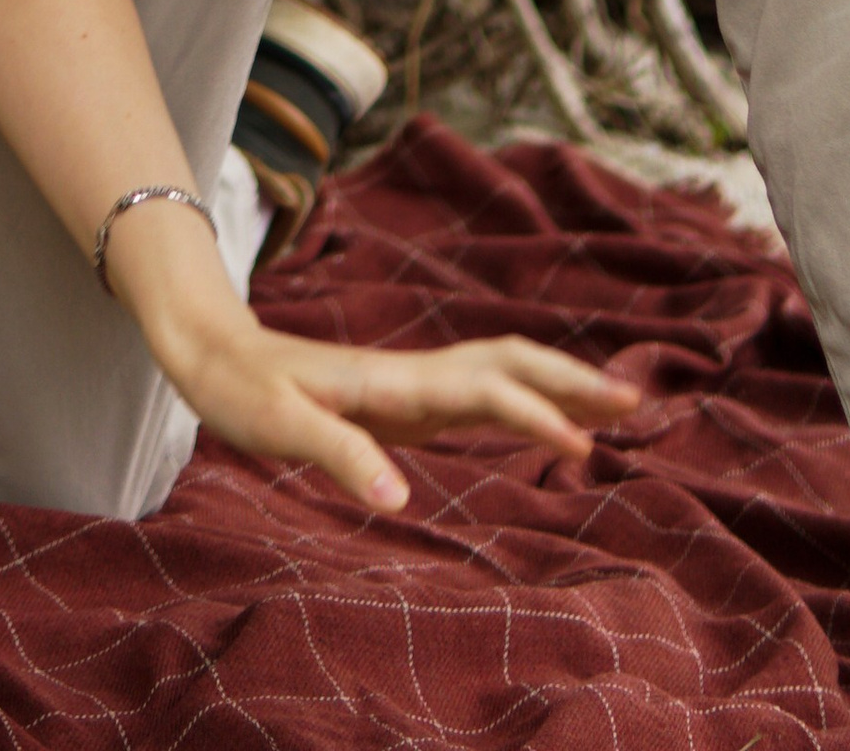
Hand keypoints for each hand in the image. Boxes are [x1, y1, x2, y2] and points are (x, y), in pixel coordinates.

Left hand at [165, 304, 637, 512]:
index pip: (483, 390)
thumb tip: (398, 498)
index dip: (534, 414)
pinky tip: (544, 420)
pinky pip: (481, 391)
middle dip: (571, 380)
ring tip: (614, 406)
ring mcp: (412, 384)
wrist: (213, 350)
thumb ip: (339, 455)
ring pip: (502, 370)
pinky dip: (525, 399)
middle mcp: (413, 376)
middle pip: (510, 364)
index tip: (582, 447)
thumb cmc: (243, 391)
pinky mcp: (404, 400)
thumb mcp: (279, 427)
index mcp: (393, 383)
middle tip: (636, 403)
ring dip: (557, 383)